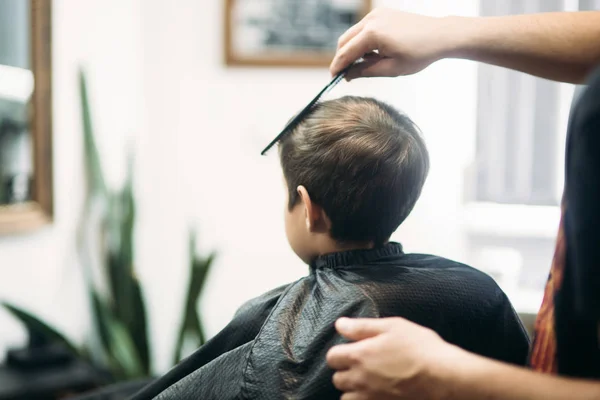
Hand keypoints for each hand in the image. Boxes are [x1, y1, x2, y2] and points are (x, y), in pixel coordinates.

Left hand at [326, 317, 463, 399]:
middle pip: (337, 379)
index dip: (341, 352)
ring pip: (347, 398)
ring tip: (368, 384)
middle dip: (346, 372)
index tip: (352, 350)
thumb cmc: (421, 348)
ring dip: (353, 391)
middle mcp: (359, 380)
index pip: (332, 357)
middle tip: (362, 366)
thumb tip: (339, 325)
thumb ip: (362, 327)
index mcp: (359, 356)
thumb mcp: (393, 327)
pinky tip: (377, 394)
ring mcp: (370, 398)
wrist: (445, 378)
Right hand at [330, 9, 462, 79]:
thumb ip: (365, 71)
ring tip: (367, 64)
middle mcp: (371, 20)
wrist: (440, 35)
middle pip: (344, 41)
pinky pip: (363, 28)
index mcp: (373, 34)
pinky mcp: (381, 13)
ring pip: (352, 34)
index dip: (337, 67)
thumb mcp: (391, 69)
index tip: (333, 78)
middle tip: (346, 74)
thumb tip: (347, 75)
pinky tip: (374, 53)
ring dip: (353, 50)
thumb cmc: (420, 53)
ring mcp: (376, 14)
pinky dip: (362, 41)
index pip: (346, 52)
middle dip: (343, 58)